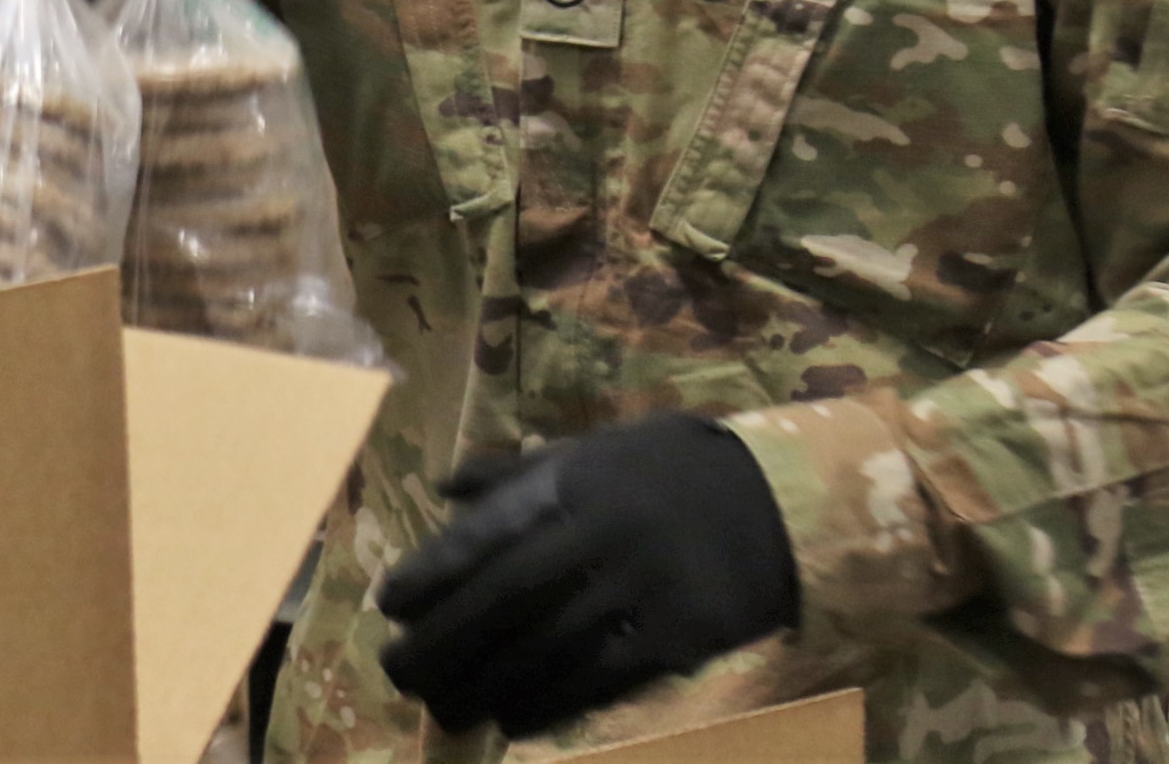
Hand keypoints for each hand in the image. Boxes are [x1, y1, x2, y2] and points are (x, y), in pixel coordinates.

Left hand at [376, 412, 800, 738]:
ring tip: (447, 708)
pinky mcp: (679, 633)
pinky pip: (602, 676)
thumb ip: (519, 472)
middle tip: (398, 672)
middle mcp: (599, 531)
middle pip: (504, 596)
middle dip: (443, 639)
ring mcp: (641, 584)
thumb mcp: (595, 449)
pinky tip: (515, 719)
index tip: (389, 605)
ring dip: (487, 682)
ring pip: (546, 645)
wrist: (779, 498)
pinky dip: (552, 701)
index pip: (485, 532)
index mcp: (572, 482)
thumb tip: (442, 484)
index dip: (431, 572)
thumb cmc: (669, 470)